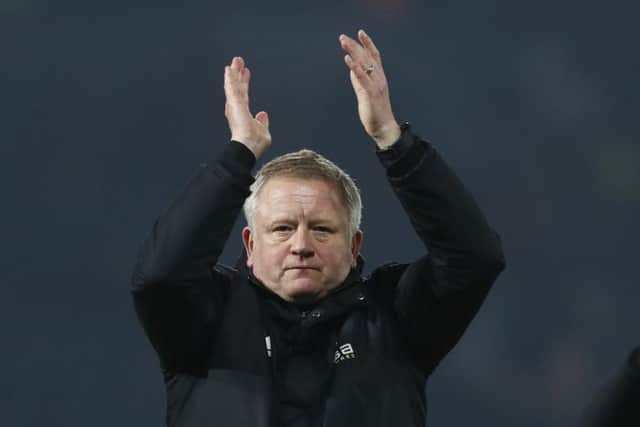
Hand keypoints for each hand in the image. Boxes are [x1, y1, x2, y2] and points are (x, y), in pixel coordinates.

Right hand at [224, 56, 270, 158]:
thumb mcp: (263, 131)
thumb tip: (262, 114)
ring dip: (234, 73)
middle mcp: (237, 109)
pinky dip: (230, 78)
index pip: (244, 95)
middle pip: (237, 88)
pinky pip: (232, 88)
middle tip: (238, 61)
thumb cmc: (255, 144)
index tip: (246, 72)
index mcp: (243, 114)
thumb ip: (262, 122)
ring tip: (236, 60)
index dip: (244, 83)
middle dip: (238, 75)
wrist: (248, 148)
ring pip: (233, 86)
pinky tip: (229, 69)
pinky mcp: (234, 104)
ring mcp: (234, 106)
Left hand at [339, 30, 400, 148]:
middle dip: (355, 45)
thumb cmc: (375, 111)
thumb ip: (359, 80)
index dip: (368, 44)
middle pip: (367, 57)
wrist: (384, 127)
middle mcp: (379, 78)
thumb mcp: (365, 92)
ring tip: (343, 42)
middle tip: (343, 37)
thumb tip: (352, 69)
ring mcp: (376, 85)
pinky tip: (347, 59)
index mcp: (379, 77)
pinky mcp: (371, 93)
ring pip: (364, 64)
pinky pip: (362, 77)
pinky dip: (354, 67)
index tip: (360, 33)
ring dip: (353, 51)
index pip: (374, 56)